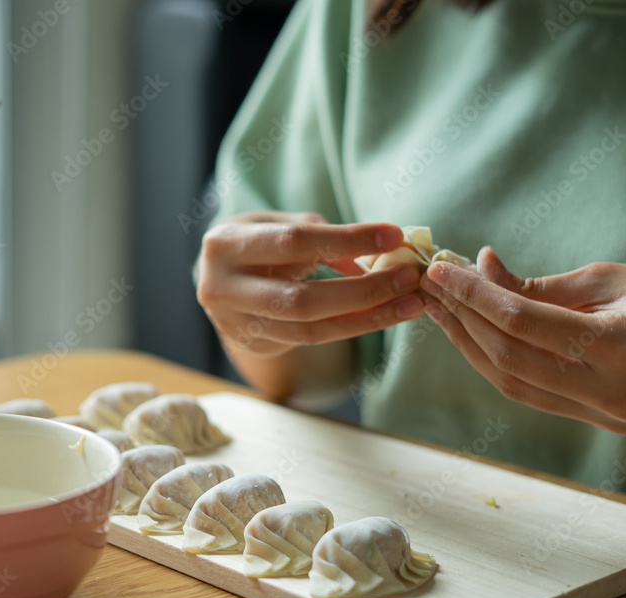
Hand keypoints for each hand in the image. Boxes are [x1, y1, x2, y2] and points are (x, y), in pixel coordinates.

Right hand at [196, 211, 424, 358]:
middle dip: (363, 291)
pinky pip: (309, 340)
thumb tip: (373, 259)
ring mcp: (234, 324)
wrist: (216, 277)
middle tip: (409, 279)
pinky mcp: (252, 346)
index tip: (394, 236)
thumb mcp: (278, 224)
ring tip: (408, 304)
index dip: (347, 240)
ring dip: (366, 318)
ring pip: (309, 329)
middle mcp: (221, 289)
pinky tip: (382, 315)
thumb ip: (321, 236)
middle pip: (302, 299)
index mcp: (225, 245)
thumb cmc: (256, 242)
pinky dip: (350, 327)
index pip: (295, 242)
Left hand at [421, 247, 625, 433]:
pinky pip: (531, 394)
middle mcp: (612, 391)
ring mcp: (606, 415)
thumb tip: (478, 269)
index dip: (474, 295)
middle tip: (431, 288)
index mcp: (621, 346)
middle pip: (509, 357)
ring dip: (469, 345)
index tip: (440, 271)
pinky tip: (472, 336)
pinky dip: (496, 364)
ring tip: (441, 311)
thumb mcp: (609, 279)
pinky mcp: (600, 422)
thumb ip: (539, 285)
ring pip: (512, 383)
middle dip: (463, 320)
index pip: (522, 321)